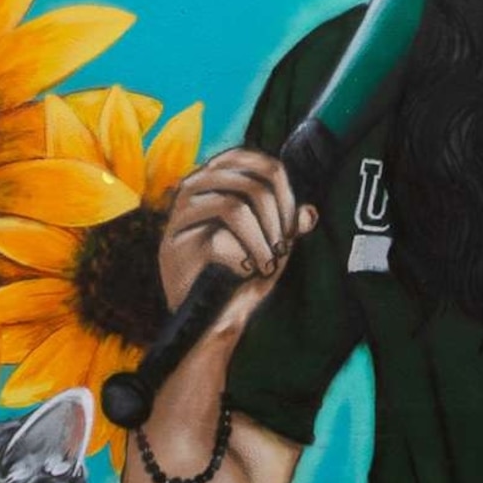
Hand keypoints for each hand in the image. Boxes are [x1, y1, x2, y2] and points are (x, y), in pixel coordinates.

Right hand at [160, 146, 319, 337]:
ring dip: (262, 242)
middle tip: (281, 251)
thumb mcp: (271, 245)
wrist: (210, 316)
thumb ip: (289, 227)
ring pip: (234, 208)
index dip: (287, 196)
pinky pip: (218, 241)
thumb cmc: (240, 273)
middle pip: (255, 186)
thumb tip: (309, 213)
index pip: (265, 166)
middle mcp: (196, 186)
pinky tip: (244, 273)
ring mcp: (180, 214)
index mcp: (219, 176)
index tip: (293, 229)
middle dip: (277, 223)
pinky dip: (241, 260)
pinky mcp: (173, 245)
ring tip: (268, 264)